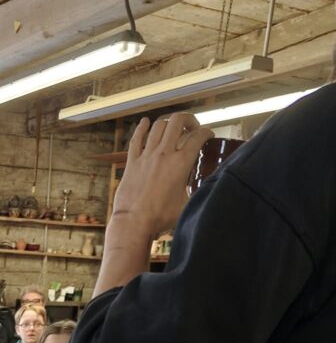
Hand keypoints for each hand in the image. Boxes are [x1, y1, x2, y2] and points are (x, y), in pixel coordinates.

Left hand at [112, 112, 213, 236]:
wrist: (134, 222)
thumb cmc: (161, 218)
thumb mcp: (187, 205)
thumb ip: (198, 193)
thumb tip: (208, 192)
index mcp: (181, 163)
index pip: (198, 137)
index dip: (207, 132)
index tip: (209, 135)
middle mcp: (164, 154)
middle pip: (178, 121)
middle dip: (188, 120)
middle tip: (191, 128)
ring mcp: (146, 156)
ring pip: (158, 126)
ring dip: (168, 123)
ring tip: (173, 129)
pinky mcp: (132, 162)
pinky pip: (136, 139)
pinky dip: (141, 128)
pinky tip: (145, 122)